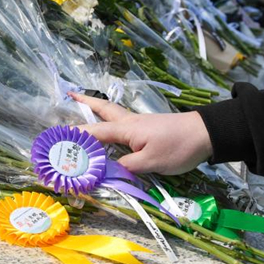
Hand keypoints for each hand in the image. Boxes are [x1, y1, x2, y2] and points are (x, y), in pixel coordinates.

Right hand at [68, 92, 213, 174]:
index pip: (94, 132)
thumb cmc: (178, 147)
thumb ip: (127, 166)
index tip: (57, 140)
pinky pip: (123, 122)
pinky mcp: (149, 127)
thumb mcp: (151, 162)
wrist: (206, 134)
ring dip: (97, 109)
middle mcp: (130, 122)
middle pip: (103, 109)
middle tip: (69, 94)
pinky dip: (111, 120)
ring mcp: (140, 123)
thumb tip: (108, 169)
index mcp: (127, 129)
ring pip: (113, 113)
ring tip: (84, 107)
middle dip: (85, 102)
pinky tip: (112, 128)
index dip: (75, 137)